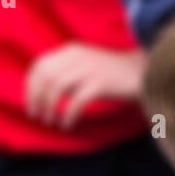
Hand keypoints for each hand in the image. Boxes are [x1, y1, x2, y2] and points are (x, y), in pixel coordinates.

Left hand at [25, 43, 146, 128]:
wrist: (144, 71)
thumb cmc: (113, 74)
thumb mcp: (86, 65)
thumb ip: (66, 71)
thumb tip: (43, 91)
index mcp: (71, 50)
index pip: (39, 65)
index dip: (30, 87)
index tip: (30, 105)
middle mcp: (77, 56)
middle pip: (45, 77)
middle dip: (36, 99)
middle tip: (37, 117)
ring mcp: (89, 68)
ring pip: (57, 88)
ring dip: (50, 108)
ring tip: (51, 123)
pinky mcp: (100, 83)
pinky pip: (76, 101)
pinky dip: (68, 115)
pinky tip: (67, 125)